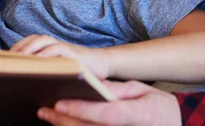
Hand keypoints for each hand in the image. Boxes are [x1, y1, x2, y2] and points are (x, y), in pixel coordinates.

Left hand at [11, 35, 109, 78]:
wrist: (103, 65)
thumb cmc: (80, 70)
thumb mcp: (60, 68)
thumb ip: (46, 68)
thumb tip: (26, 76)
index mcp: (52, 47)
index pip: (31, 41)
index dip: (18, 46)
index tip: (6, 56)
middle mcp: (57, 44)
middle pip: (35, 38)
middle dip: (21, 46)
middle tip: (9, 59)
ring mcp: (66, 47)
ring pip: (45, 40)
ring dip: (31, 47)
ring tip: (20, 58)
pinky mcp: (74, 53)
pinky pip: (58, 49)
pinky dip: (47, 53)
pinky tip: (39, 60)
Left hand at [37, 80, 180, 125]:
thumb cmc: (159, 107)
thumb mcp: (142, 90)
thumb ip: (118, 89)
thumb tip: (92, 83)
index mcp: (140, 115)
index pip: (106, 114)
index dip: (82, 109)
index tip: (60, 102)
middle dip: (64, 120)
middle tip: (45, 109)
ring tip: (48, 115)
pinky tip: (62, 123)